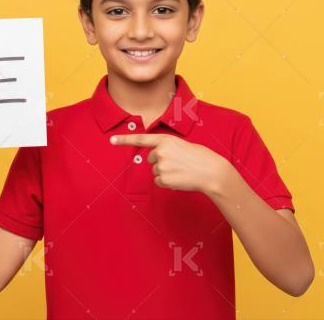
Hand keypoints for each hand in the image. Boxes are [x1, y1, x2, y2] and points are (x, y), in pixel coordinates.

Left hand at [110, 133, 234, 193]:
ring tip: (182, 171)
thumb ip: (167, 148)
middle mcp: (160, 151)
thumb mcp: (183, 146)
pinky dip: (167, 183)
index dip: (124, 140)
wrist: (212, 172)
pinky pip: (159, 182)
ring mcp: (161, 166)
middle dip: (161, 162)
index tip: (111, 140)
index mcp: (166, 139)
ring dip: (166, 173)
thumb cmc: (201, 158)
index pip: (141, 139)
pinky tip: (180, 179)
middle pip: (151, 159)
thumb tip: (156, 159)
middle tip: (179, 163)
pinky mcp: (163, 179)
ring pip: (155, 171)